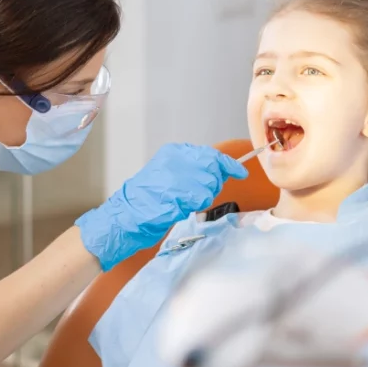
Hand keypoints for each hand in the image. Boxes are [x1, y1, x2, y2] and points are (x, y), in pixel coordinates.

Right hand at [77, 143, 248, 270]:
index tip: (241, 171)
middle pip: (214, 168)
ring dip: (204, 196)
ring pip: (211, 184)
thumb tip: (216, 171)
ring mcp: (181, 174)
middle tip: (200, 194)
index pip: (211, 154)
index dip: (228, 164)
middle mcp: (178, 158)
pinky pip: (202, 198)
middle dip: (215, 182)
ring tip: (182, 201)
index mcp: (174, 152)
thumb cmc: (146, 199)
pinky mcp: (182, 191)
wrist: (126, 215)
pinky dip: (196, 205)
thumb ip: (190, 170)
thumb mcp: (167, 174)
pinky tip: (180, 206)